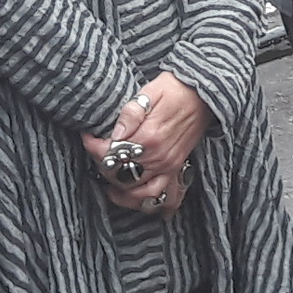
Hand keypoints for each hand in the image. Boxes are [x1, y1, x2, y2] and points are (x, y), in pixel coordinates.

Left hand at [80, 74, 205, 213]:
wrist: (203, 94)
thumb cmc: (174, 90)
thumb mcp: (149, 91)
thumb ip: (131, 113)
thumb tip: (116, 134)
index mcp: (149, 136)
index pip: (112, 152)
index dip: (94, 147)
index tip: (89, 138)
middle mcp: (159, 157)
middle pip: (121, 175)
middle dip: (104, 167)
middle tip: (97, 154)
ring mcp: (169, 166)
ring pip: (139, 193)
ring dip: (122, 192)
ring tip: (110, 183)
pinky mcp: (176, 169)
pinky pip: (163, 196)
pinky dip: (148, 202)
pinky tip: (135, 196)